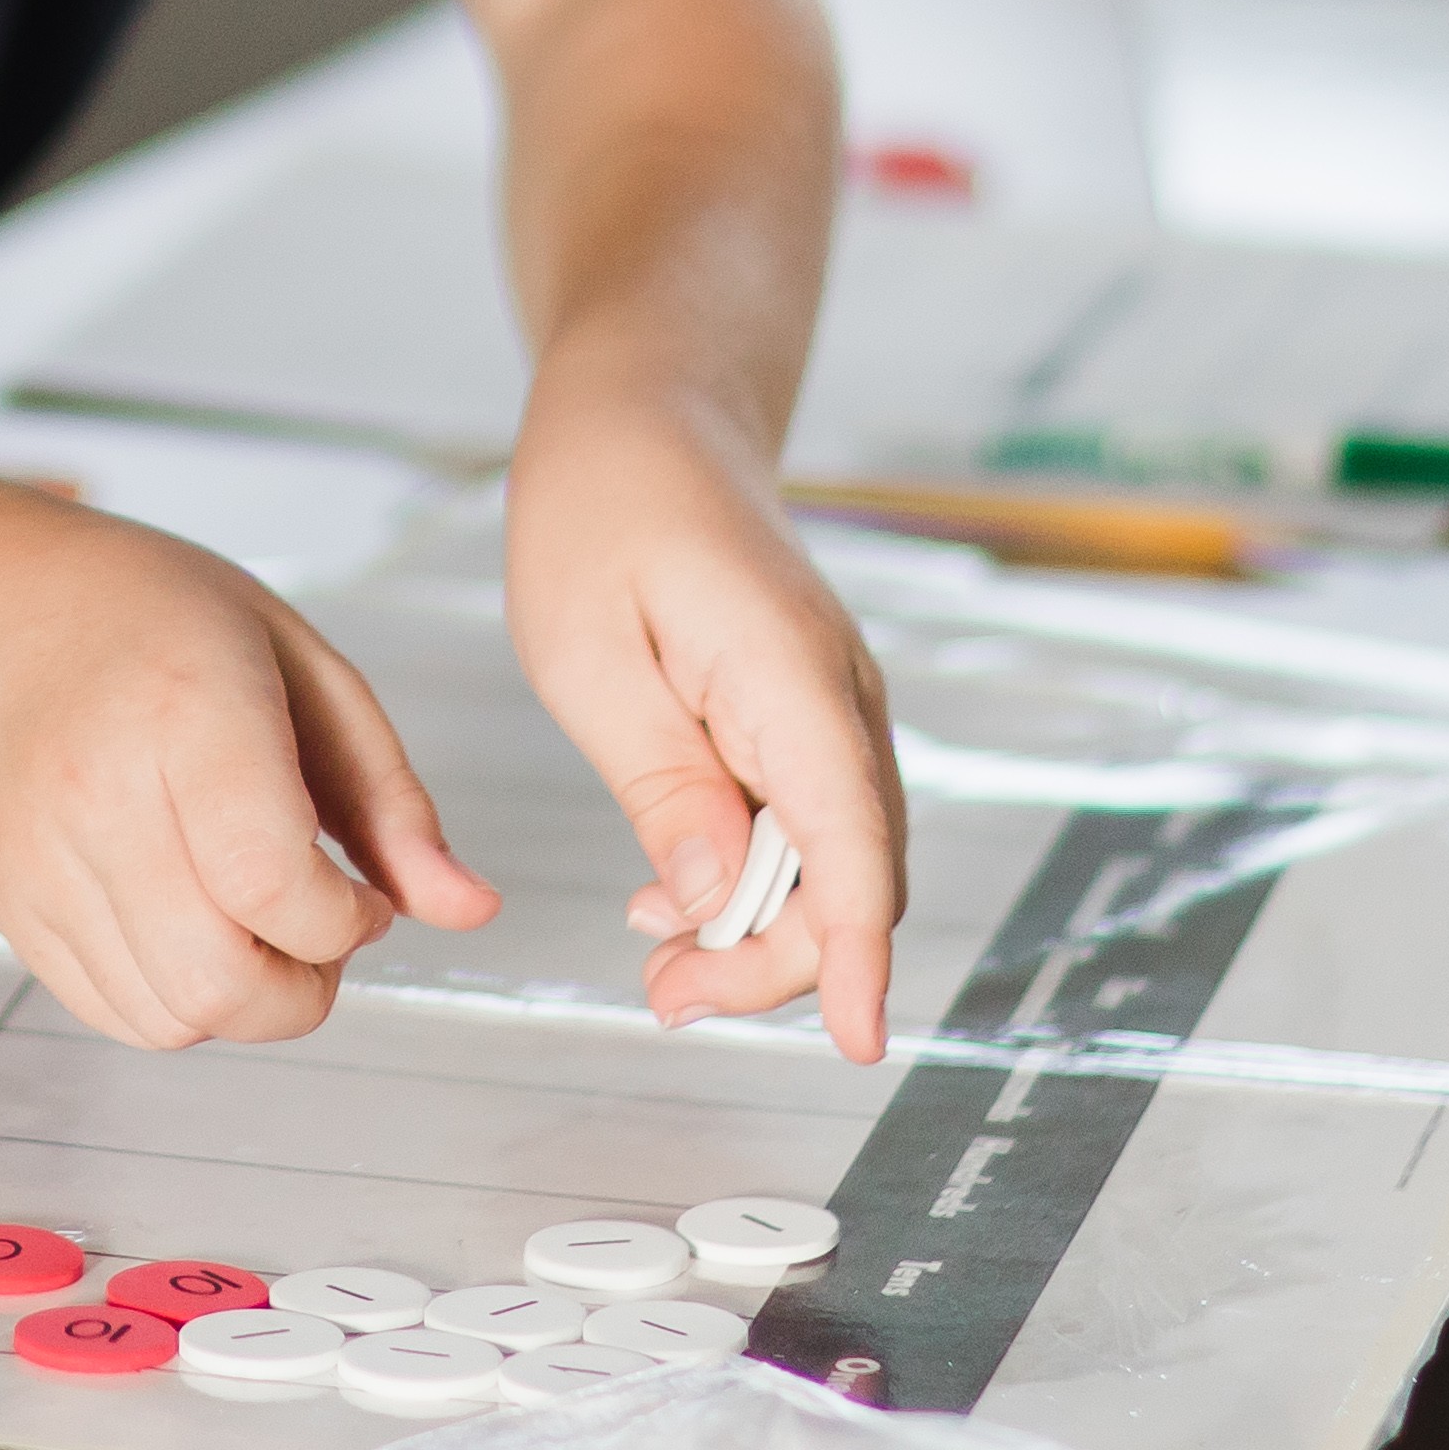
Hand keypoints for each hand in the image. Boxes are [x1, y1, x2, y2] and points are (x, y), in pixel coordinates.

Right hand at [0, 501, 501, 1047]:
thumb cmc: (150, 618)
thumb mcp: (299, 663)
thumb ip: (390, 798)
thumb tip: (471, 909)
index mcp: (182, 711)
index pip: (273, 886)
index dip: (347, 921)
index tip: (363, 892)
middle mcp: (95, 795)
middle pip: (220, 983)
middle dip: (304, 988)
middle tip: (320, 925)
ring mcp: (40, 861)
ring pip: (170, 1019)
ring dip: (244, 1002)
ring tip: (256, 922)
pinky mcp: (10, 907)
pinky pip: (113, 1013)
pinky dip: (177, 1002)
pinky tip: (195, 925)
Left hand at [504, 363, 902, 1048]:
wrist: (653, 409)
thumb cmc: (606, 507)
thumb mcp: (588, 652)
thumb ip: (661, 782)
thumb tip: (720, 899)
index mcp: (787, 675)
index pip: (850, 842)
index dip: (856, 952)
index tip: (861, 1040)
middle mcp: (839, 699)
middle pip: (849, 873)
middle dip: (774, 961)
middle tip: (664, 999)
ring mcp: (834, 707)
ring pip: (833, 858)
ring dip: (761, 928)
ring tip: (660, 967)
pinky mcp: (808, 715)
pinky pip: (807, 819)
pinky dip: (756, 877)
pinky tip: (677, 899)